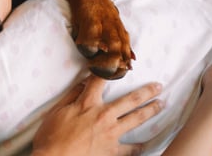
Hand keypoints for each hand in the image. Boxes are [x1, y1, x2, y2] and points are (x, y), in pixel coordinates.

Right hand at [32, 76, 162, 155]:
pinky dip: (139, 147)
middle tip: (158, 86)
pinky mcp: (112, 151)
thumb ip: (70, 97)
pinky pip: (130, 149)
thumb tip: (81, 84)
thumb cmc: (50, 137)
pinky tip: (146, 145)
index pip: (99, 81)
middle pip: (129, 100)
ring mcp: (111, 134)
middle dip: (146, 91)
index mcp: (87, 104)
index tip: (118, 63)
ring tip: (161, 105)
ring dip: (150, 111)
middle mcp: (103, 116)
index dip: (108, 70)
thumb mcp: (55, 112)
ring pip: (136, 119)